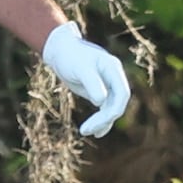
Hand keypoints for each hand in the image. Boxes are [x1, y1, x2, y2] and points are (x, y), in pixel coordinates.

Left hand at [39, 20, 132, 138]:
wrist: (61, 50)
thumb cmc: (69, 56)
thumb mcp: (80, 69)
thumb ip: (92, 83)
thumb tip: (101, 102)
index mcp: (113, 68)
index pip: (122, 94)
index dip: (113, 111)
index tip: (97, 122)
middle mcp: (114, 77)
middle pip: (117, 103)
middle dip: (104, 119)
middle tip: (86, 130)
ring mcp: (108, 85)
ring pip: (111, 108)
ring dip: (101, 122)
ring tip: (85, 132)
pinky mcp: (100, 91)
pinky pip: (105, 109)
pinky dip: (101, 121)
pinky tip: (95, 133)